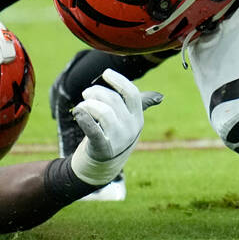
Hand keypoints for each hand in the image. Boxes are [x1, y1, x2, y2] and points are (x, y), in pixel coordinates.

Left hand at [69, 69, 162, 185]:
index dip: (119, 81)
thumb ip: (140, 107)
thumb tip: (160, 97)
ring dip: (88, 104)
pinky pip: (93, 131)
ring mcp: (117, 139)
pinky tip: (77, 112)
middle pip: (114, 100)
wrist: (103, 166)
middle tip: (87, 92)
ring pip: (103, 113)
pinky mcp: (102, 149)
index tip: (106, 73)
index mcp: (138, 118)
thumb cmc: (115, 136)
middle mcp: (130, 128)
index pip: (132, 93)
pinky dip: (84, 119)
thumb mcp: (130, 122)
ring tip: (81, 105)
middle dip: (97, 92)